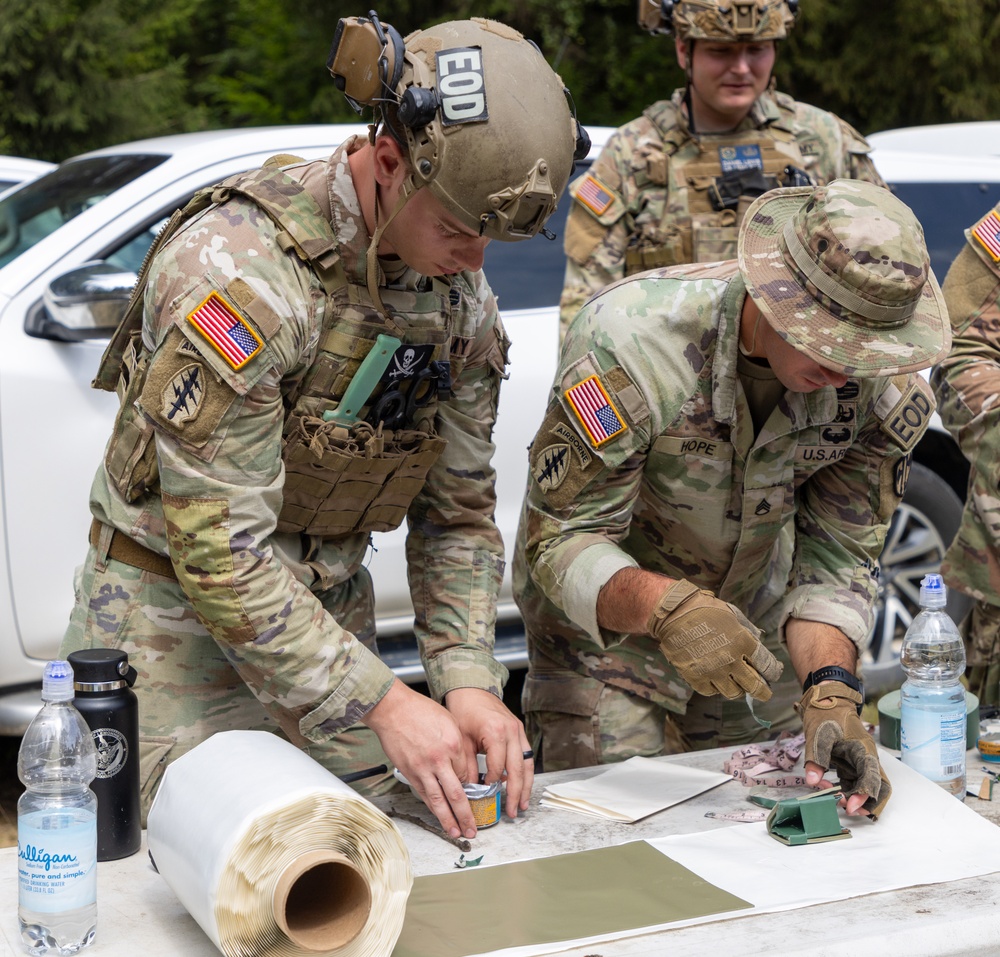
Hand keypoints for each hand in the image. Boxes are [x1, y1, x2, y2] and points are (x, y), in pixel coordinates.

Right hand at [362, 680, 476, 838]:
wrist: (393, 709)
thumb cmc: (420, 710)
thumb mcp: (449, 722)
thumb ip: (457, 745)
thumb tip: (461, 765)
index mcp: (454, 745)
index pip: (467, 775)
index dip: (472, 787)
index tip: (475, 797)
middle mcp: (440, 760)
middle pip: (456, 795)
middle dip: (466, 815)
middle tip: (472, 829)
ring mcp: (423, 768)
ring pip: (438, 801)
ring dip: (448, 820)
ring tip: (455, 833)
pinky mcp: (409, 772)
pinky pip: (423, 794)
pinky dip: (431, 807)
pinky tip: (438, 816)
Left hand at [445, 687, 533, 819]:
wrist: (472, 689)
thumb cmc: (464, 710)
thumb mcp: (461, 739)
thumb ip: (466, 765)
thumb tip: (469, 788)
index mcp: (495, 732)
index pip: (497, 767)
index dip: (490, 782)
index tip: (484, 792)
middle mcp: (511, 731)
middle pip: (517, 769)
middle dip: (515, 793)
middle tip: (512, 811)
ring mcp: (518, 730)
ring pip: (527, 764)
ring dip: (525, 786)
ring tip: (522, 804)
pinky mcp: (520, 730)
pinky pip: (526, 755)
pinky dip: (525, 772)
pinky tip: (521, 785)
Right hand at [646, 580, 781, 699]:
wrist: (673, 613)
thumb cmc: (705, 609)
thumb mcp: (733, 614)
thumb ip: (748, 631)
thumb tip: (758, 643)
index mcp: (744, 642)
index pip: (768, 666)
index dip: (773, 672)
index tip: (773, 673)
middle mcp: (731, 660)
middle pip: (755, 686)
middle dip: (763, 691)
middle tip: (764, 692)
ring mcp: (713, 671)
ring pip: (733, 693)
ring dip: (738, 689)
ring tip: (736, 683)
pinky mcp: (695, 677)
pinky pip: (711, 691)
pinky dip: (715, 687)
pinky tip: (715, 679)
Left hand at [795, 682, 890, 818]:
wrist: (827, 698)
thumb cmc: (826, 713)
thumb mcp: (817, 733)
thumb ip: (816, 758)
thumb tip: (813, 782)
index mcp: (864, 751)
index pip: (872, 778)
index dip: (864, 795)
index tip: (849, 806)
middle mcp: (867, 759)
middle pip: (879, 788)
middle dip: (867, 803)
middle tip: (847, 809)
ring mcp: (860, 762)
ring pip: (866, 787)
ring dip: (854, 797)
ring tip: (834, 800)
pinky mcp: (851, 764)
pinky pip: (854, 783)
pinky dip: (846, 791)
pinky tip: (829, 791)